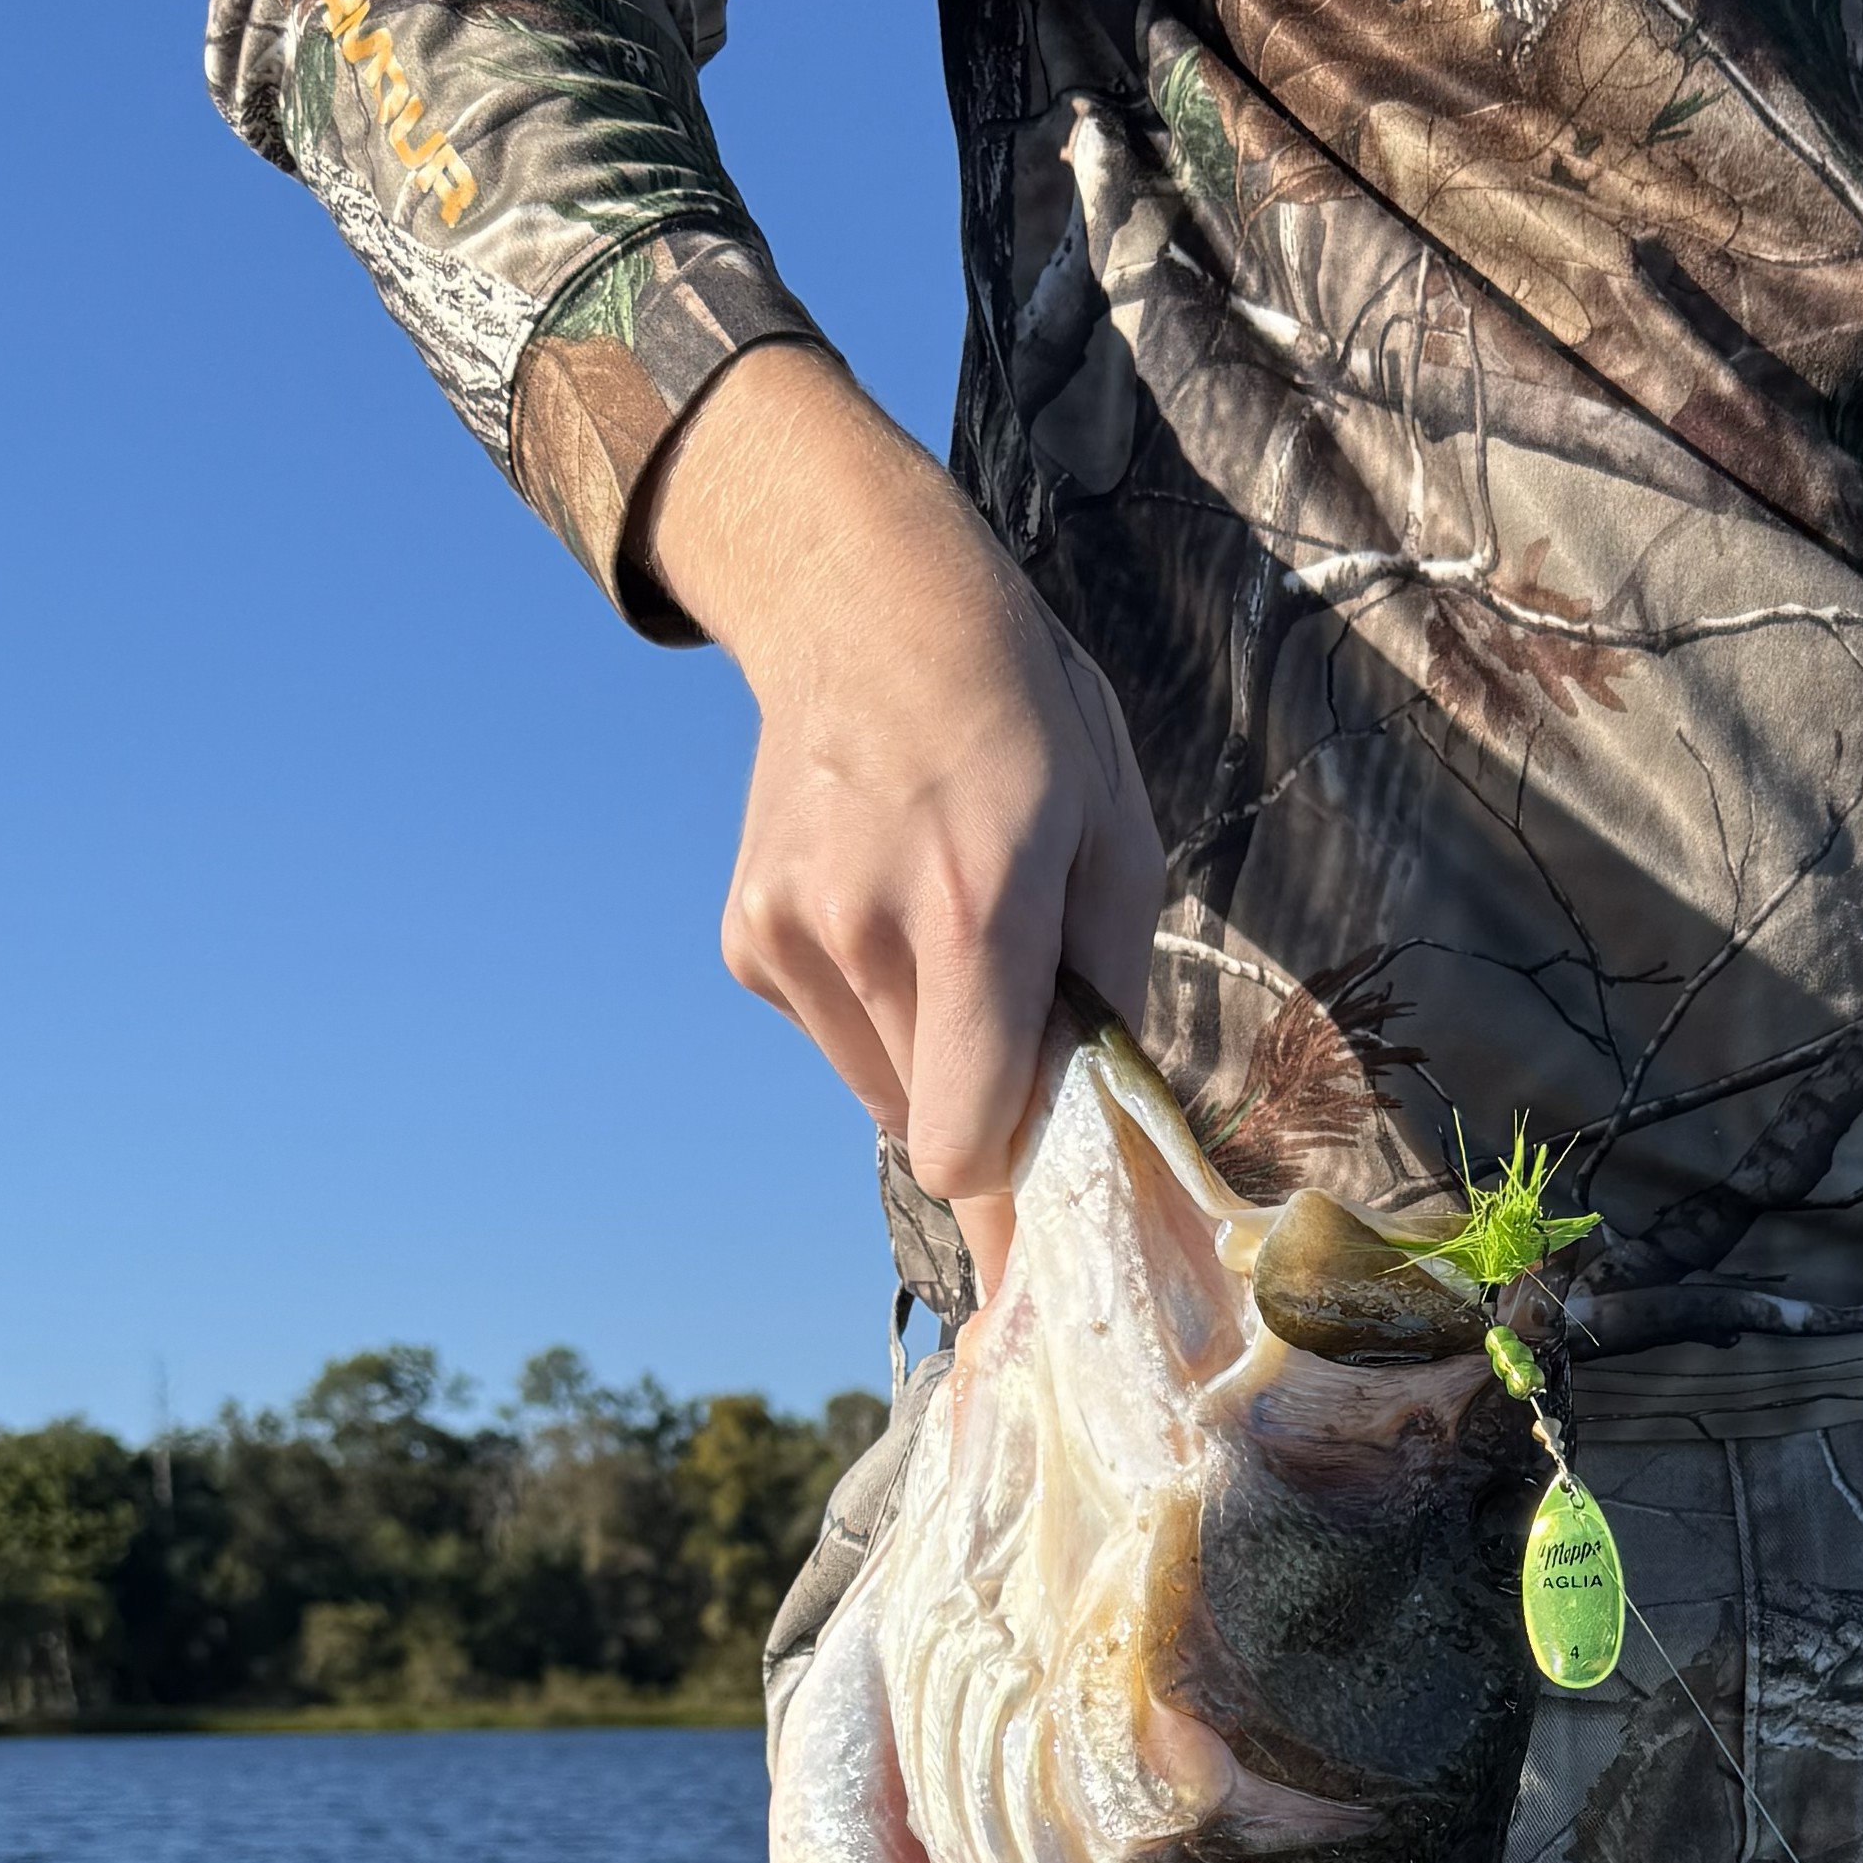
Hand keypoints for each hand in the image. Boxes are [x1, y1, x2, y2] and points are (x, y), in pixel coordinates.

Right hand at [641, 345, 1161, 1292]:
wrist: (867, 606)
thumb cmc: (1025, 717)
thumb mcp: (1115, 835)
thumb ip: (1106, 996)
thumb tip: (1103, 1132)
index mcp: (973, 912)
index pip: (967, 1141)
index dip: (1011, 1207)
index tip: (1045, 1255)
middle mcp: (862, 935)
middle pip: (932, 1128)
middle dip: (991, 1121)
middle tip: (1031, 1054)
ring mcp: (788, 939)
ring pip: (884, 1089)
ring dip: (934, 1058)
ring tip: (952, 934)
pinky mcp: (747, 940)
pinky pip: (835, 1034)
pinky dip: (878, 1010)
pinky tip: (891, 908)